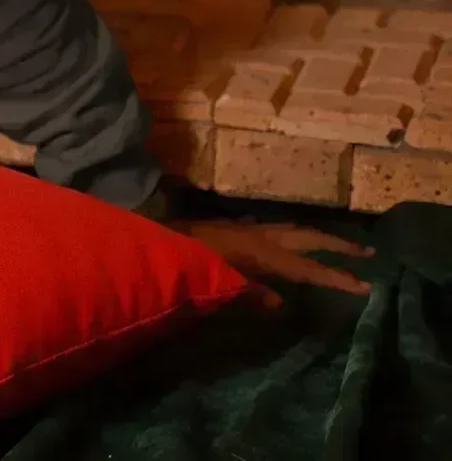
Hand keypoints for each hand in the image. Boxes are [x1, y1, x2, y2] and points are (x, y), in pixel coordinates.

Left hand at [170, 219, 373, 305]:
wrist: (163, 237)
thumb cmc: (192, 262)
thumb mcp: (224, 283)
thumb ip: (251, 292)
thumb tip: (278, 301)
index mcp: (262, 251)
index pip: (307, 268)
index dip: (336, 278)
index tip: (364, 286)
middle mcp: (259, 234)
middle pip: (307, 237)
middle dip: (337, 245)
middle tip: (366, 252)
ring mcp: (246, 227)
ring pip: (289, 229)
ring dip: (313, 237)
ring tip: (334, 244)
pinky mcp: (233, 227)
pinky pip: (266, 229)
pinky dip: (282, 235)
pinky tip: (279, 238)